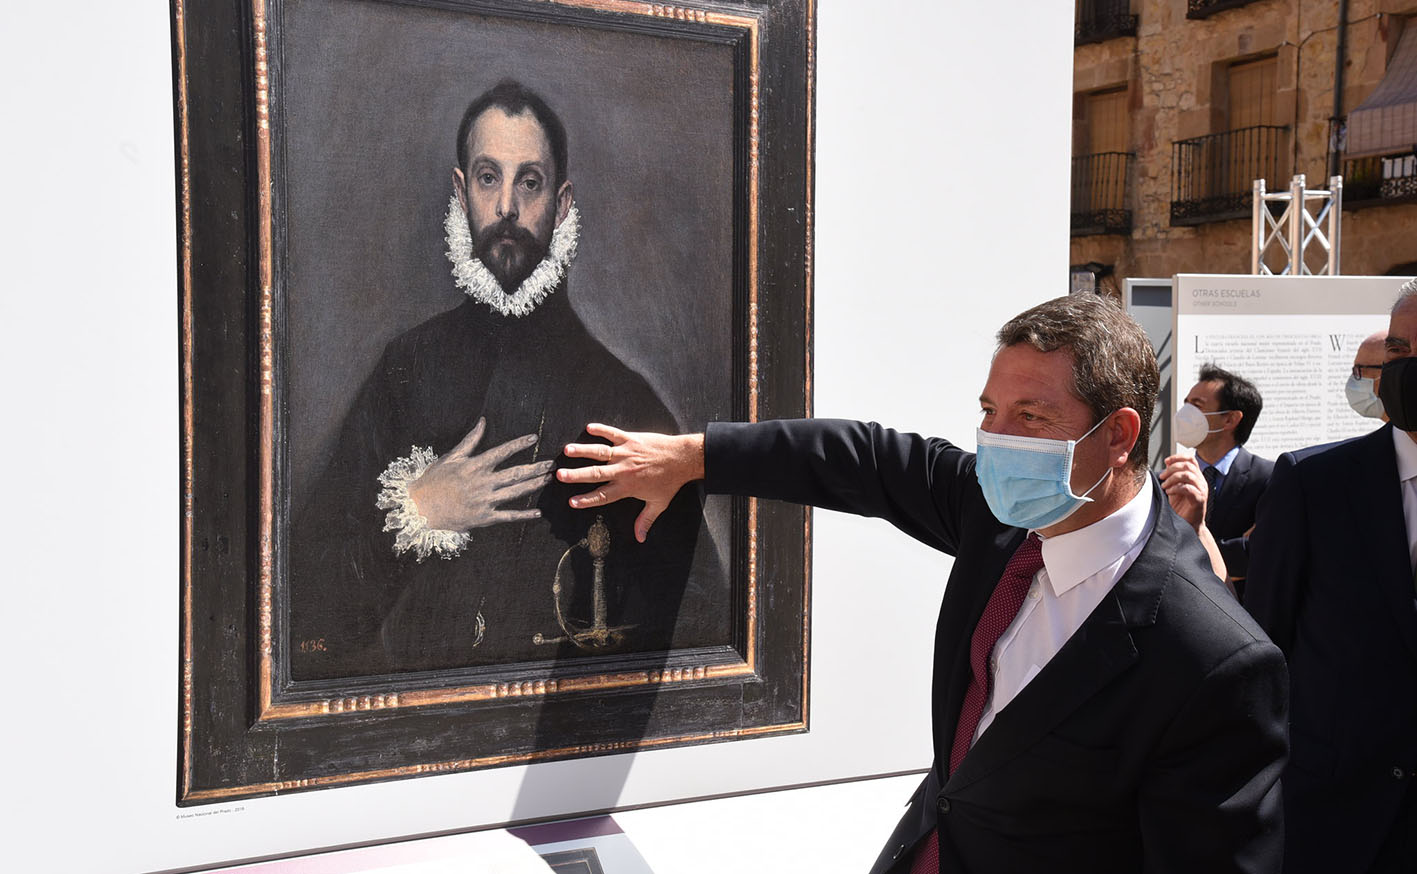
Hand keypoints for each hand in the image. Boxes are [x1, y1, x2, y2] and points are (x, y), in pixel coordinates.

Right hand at [407, 418, 553, 530]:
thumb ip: (470, 440)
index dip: (519, 444)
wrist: (419, 508)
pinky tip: (537, 512)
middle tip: (552, 463)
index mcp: (474, 466)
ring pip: (516, 492)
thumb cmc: (433, 481)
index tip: (534, 438)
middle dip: (536, 467)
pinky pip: (508, 516)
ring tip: (548, 478)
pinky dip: (523, 515)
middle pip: (516, 473)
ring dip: (534, 485)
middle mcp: (482, 483)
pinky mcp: (483, 518)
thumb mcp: (451, 457)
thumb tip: (483, 421)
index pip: (502, 451)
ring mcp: (484, 501)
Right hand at [558, 422, 704, 541]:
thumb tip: (640, 538)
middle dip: (576, 475)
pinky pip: (613, 433)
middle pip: (595, 474)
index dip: (586, 500)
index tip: (572, 501)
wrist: (683, 459)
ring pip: (600, 452)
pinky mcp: (631, 439)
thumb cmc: (670, 482)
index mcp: (628, 487)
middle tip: (560, 475)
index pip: (603, 495)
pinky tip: (589, 427)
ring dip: (583, 450)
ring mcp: (626, 453)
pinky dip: (602, 430)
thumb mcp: (658, 504)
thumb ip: (646, 521)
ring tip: (568, 450)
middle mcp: (623, 470)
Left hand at [1161, 453, 1207, 531]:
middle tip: (1162, 476)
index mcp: (1196, 477)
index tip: (1166, 461)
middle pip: (1188, 466)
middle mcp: (1201, 482)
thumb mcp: (1174, 487)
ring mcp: (1201, 490)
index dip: (1178, 457)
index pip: (1191, 459)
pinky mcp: (1199, 500)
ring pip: (1188, 475)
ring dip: (1172, 478)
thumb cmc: (1181, 507)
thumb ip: (1173, 475)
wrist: (1187, 524)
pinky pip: (1188, 489)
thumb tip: (1167, 462)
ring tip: (1165, 486)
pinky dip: (1176, 488)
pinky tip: (1169, 492)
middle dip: (1172, 469)